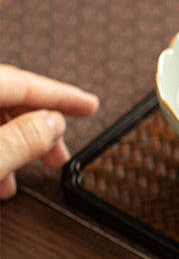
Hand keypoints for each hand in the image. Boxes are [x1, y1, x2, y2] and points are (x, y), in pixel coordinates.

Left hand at [0, 64, 99, 199]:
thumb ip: (22, 139)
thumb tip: (53, 125)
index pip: (24, 83)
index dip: (62, 96)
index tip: (89, 105)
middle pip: (8, 99)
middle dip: (42, 129)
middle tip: (63, 154)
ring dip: (18, 145)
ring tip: (34, 171)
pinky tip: (2, 175)